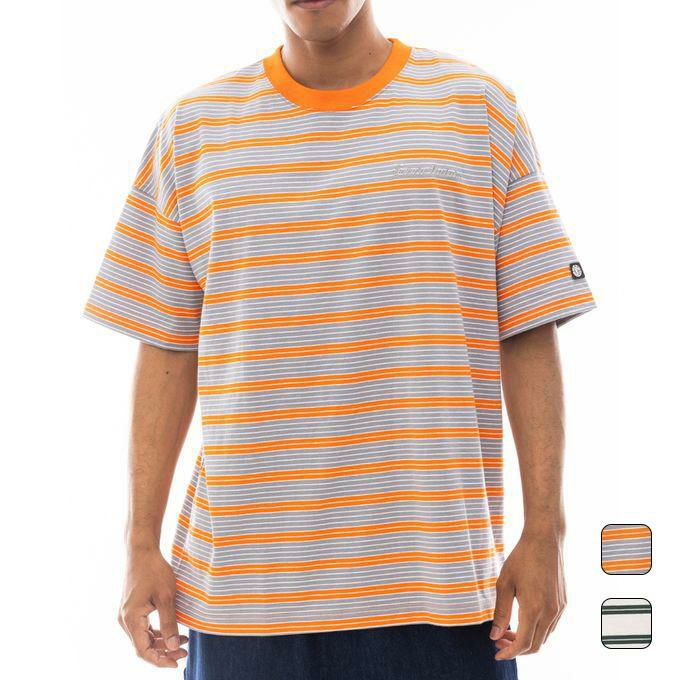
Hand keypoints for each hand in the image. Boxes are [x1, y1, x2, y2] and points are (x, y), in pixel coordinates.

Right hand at [118, 547, 187, 667]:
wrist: (142, 552)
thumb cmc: (154, 570)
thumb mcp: (166, 596)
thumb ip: (169, 622)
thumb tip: (173, 647)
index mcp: (131, 619)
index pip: (143, 650)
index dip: (159, 660)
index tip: (176, 663)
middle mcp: (125, 620)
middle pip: (143, 646)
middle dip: (164, 652)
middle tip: (184, 652)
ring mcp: (127, 615)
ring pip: (144, 638)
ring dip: (162, 643)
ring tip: (183, 642)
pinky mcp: (131, 609)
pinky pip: (143, 628)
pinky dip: (157, 633)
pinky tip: (173, 631)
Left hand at [490, 531, 565, 659]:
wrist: (545, 540)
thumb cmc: (521, 558)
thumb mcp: (504, 583)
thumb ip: (500, 612)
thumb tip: (495, 635)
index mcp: (534, 608)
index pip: (523, 644)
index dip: (509, 653)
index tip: (497, 654)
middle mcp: (550, 612)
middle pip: (535, 645)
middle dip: (516, 648)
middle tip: (499, 641)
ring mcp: (559, 608)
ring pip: (544, 637)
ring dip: (527, 640)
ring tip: (508, 630)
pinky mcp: (563, 603)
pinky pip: (551, 626)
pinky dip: (536, 630)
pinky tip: (523, 620)